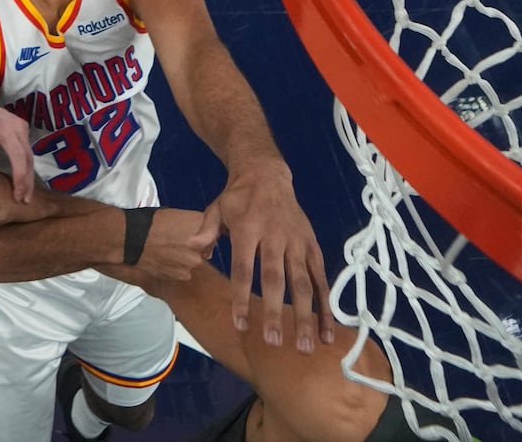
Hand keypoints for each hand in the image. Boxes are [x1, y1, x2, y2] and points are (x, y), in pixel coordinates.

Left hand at [0, 97, 34, 202]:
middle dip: (27, 181)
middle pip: (28, 158)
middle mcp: (19, 128)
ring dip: (28, 176)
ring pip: (30, 156)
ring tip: (25, 195)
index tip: (18, 194)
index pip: (18, 156)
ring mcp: (23, 128)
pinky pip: (28, 151)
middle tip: (25, 200)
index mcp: (5, 130)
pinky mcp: (23, 130)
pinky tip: (24, 181)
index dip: (20, 176)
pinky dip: (26, 167)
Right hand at [127, 208, 220, 282]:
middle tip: (177, 241)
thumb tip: (198, 230)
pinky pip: (185, 271)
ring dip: (186, 258)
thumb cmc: (149, 223)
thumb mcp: (175, 214)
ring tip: (168, 251)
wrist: (130, 240)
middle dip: (195, 245)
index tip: (193, 231)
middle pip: (205, 246)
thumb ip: (192, 223)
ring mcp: (192, 262)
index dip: (202, 231)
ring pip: (194, 260)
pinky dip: (177, 268)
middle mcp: (200, 244)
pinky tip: (165, 260)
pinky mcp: (182, 275)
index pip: (212, 228)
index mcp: (199, 225)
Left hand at [204, 161, 333, 352]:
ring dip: (305, 315)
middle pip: (276, 279)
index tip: (240, 326)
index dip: (241, 297)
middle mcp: (275, 237)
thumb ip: (206, 230)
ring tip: (304, 346)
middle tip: (273, 342)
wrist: (267, 174)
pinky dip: (326, 305)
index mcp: (248, 229)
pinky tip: (326, 331)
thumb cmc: (238, 198)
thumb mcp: (216, 207)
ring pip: (303, 283)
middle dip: (275, 311)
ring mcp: (297, 242)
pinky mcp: (313, 246)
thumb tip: (195, 250)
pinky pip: (321, 278)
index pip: (244, 269)